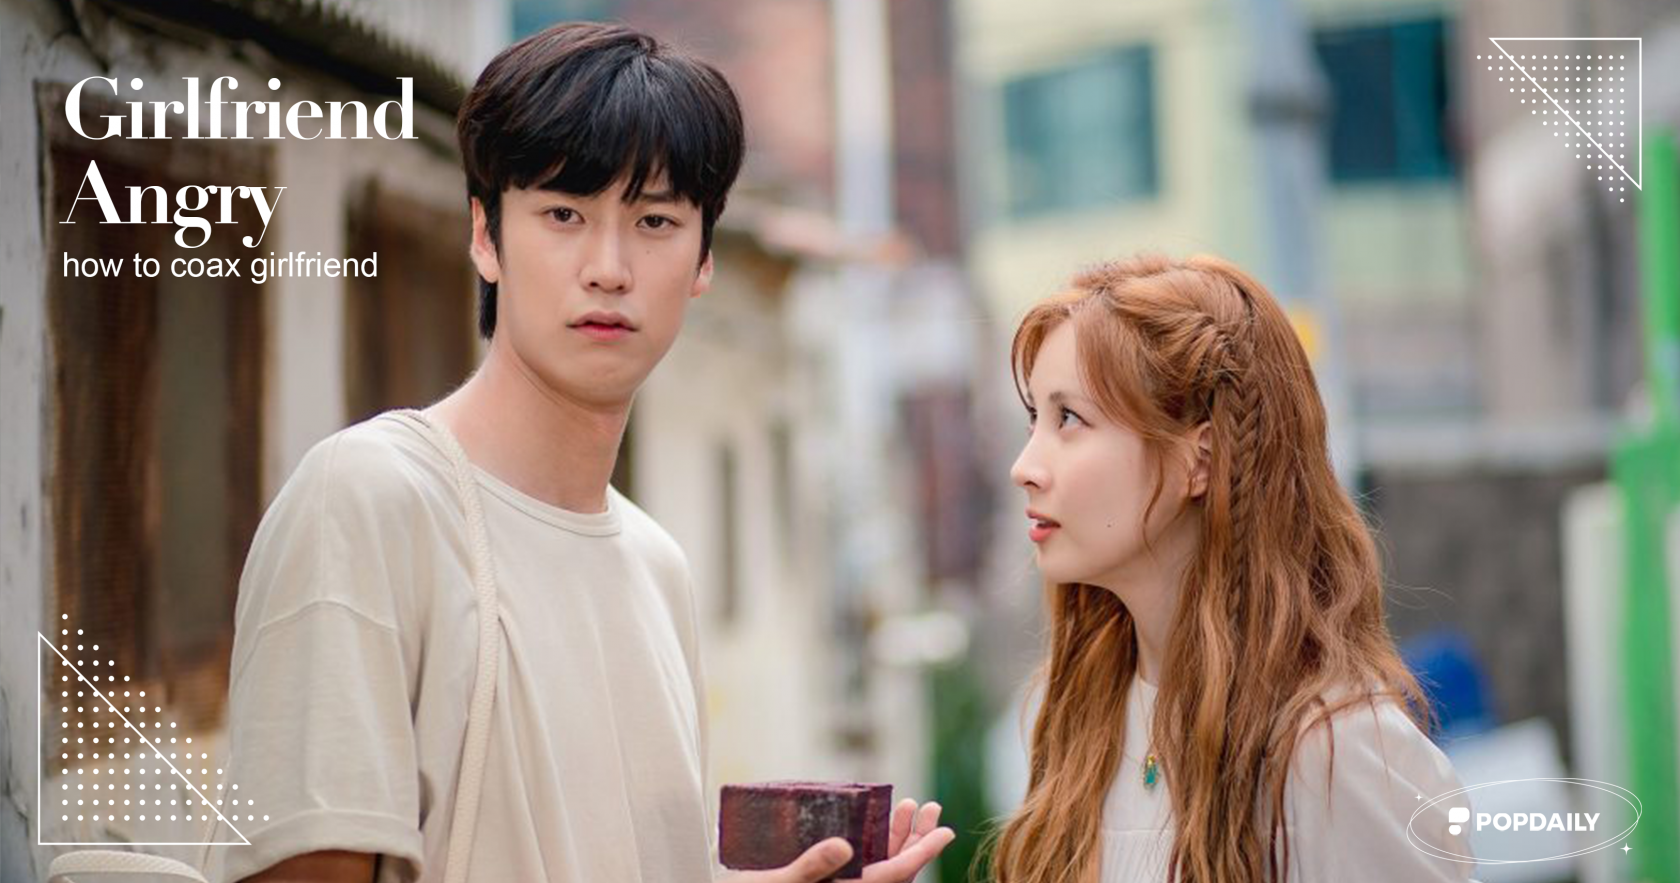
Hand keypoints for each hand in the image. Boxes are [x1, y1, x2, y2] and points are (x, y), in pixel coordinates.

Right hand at [720, 799, 955, 882]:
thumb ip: (810, 868)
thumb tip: (845, 847)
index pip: (893, 875)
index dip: (922, 853)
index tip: (946, 832)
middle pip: (892, 868)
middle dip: (914, 837)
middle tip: (931, 807)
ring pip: (876, 864)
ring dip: (894, 836)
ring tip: (909, 807)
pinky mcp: (821, 881)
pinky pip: (857, 865)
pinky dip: (869, 843)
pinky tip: (870, 823)